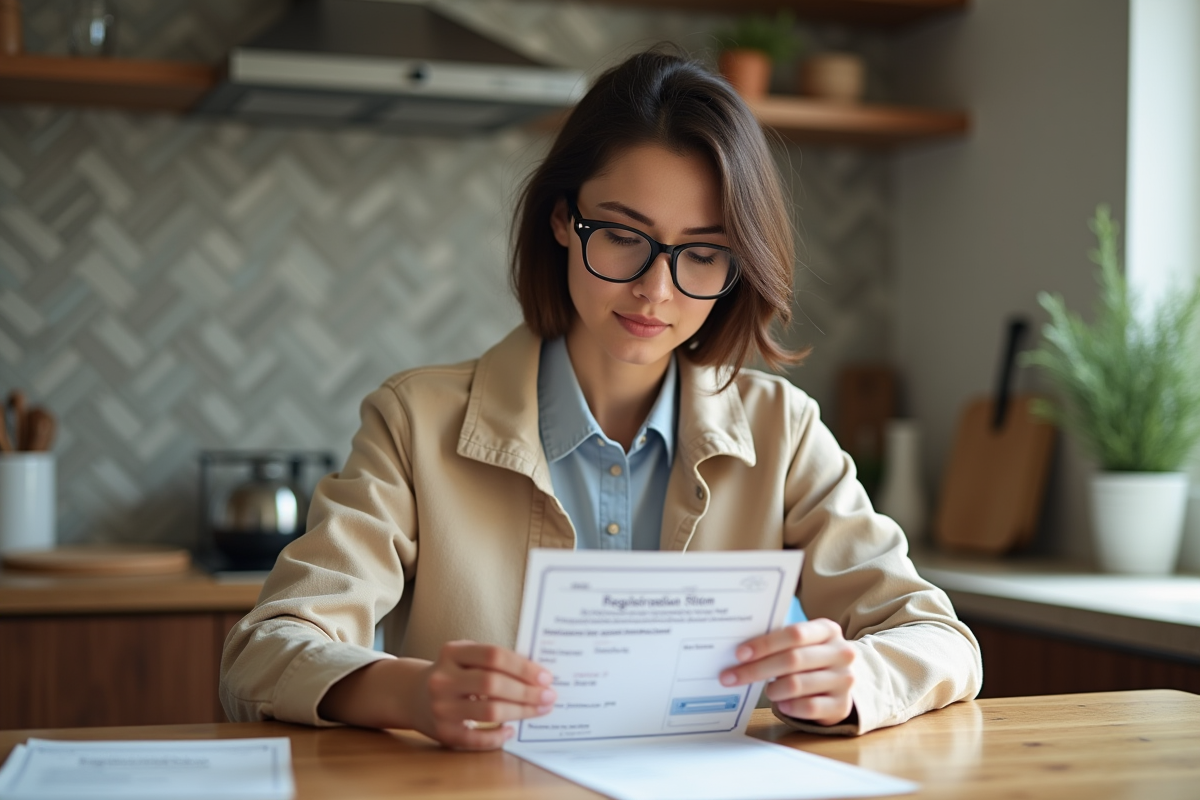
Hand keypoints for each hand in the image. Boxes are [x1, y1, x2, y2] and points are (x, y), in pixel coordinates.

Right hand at [413, 641, 556, 749]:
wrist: (411, 695)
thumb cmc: (452, 673)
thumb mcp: (465, 656)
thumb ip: (494, 661)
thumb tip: (537, 675)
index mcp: (451, 653)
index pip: (493, 655)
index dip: (523, 666)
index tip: (546, 676)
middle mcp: (443, 679)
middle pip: (493, 684)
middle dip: (527, 691)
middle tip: (549, 695)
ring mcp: (441, 707)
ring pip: (489, 712)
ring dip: (520, 712)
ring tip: (539, 710)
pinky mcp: (443, 732)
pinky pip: (477, 738)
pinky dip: (498, 736)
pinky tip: (511, 730)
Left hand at [719, 618, 854, 726]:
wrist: (841, 683)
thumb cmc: (811, 659)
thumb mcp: (803, 644)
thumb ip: (780, 643)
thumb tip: (740, 653)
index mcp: (828, 630)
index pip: (794, 634)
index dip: (765, 644)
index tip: (739, 654)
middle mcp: (841, 653)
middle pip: (792, 659)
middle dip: (757, 669)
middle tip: (731, 676)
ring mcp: (844, 680)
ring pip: (797, 684)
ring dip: (773, 689)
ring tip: (767, 690)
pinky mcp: (842, 706)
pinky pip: (809, 708)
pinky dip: (789, 707)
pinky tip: (781, 704)